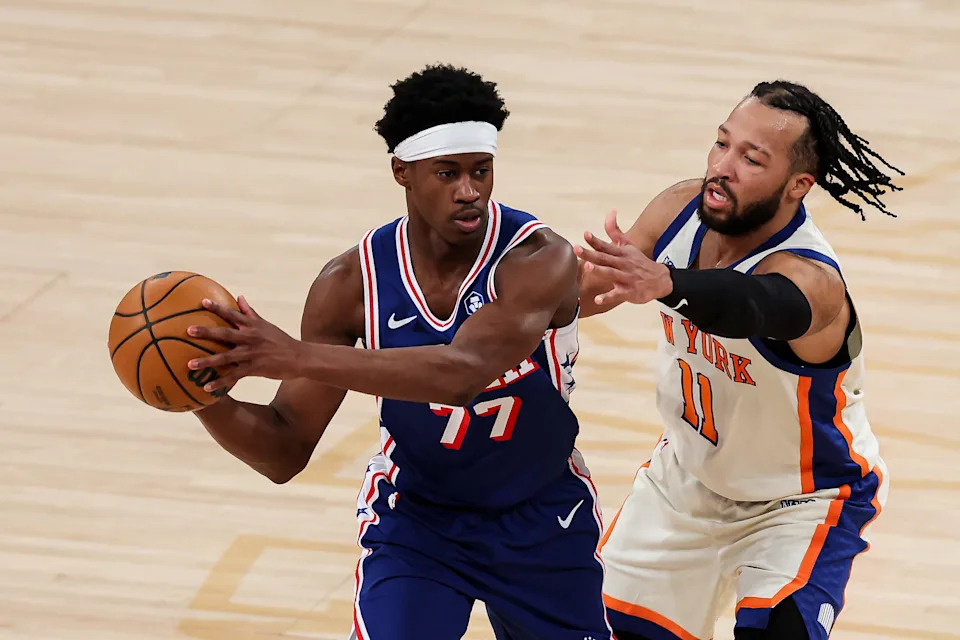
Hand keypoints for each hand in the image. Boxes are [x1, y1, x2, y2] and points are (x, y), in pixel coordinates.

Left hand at [187, 295, 306, 391]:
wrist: (300, 357)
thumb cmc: (281, 340)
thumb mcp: (266, 325)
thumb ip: (250, 312)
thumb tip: (238, 297)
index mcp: (253, 326)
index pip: (232, 314)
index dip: (217, 307)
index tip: (202, 302)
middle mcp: (251, 338)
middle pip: (225, 334)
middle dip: (206, 332)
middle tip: (188, 330)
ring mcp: (252, 354)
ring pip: (226, 357)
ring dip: (207, 361)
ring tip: (190, 364)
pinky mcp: (255, 369)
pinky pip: (234, 376)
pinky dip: (220, 382)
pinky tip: (207, 388)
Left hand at [573, 209, 673, 306]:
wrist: (660, 279)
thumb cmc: (639, 262)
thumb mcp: (628, 245)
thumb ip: (615, 231)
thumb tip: (611, 212)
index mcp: (621, 253)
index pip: (606, 245)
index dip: (595, 240)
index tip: (585, 234)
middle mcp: (622, 264)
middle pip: (604, 258)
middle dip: (590, 253)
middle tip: (577, 248)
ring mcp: (626, 278)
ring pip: (611, 273)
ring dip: (599, 270)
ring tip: (587, 267)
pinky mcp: (629, 292)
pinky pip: (617, 295)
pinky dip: (608, 297)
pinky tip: (598, 299)